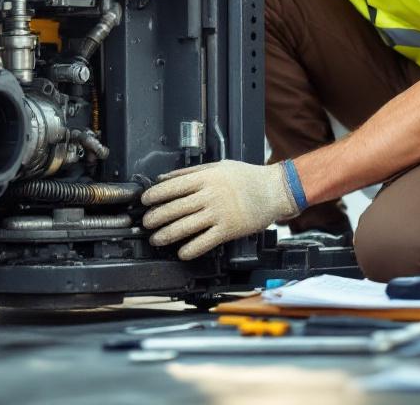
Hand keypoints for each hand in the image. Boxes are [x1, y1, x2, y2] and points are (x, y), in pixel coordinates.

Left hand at [141, 160, 302, 259]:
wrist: (275, 190)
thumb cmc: (247, 176)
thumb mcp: (218, 166)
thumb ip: (191, 172)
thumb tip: (166, 177)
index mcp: (206, 178)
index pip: (174, 186)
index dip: (156, 195)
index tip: (145, 201)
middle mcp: (210, 196)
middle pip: (176, 208)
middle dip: (157, 217)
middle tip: (146, 223)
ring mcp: (219, 213)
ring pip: (186, 226)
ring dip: (168, 234)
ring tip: (156, 239)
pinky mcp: (229, 229)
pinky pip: (206, 241)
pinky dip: (192, 248)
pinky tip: (182, 253)